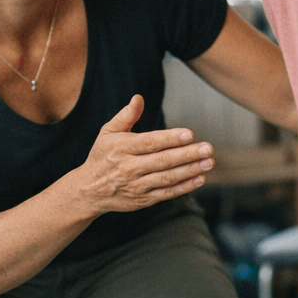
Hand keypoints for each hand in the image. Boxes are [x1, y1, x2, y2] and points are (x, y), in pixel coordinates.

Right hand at [75, 95, 213, 215]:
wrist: (88, 191)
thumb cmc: (102, 156)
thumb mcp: (107, 133)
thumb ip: (126, 116)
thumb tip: (138, 98)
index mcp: (121, 148)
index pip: (149, 142)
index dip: (170, 139)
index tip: (189, 134)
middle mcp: (128, 167)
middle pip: (162, 161)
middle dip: (187, 155)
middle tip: (208, 148)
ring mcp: (136, 185)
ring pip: (167, 178)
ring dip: (190, 170)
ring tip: (209, 162)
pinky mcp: (142, 200)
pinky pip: (166, 193)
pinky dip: (184, 187)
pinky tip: (200, 178)